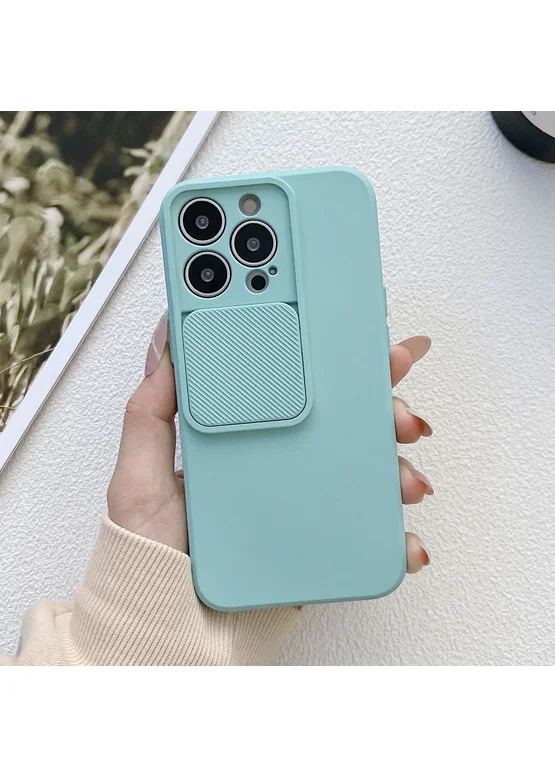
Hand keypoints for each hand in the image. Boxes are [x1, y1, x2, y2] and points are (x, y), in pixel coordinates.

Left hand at [108, 313, 432, 574]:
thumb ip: (148, 416)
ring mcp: (300, 500)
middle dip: (381, 401)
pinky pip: (365, 530)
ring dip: (396, 464)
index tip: (359, 326)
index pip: (290, 379)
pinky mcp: (315, 541)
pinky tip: (406, 537)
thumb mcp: (135, 479)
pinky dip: (397, 534)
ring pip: (364, 468)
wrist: (168, 627)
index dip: (328, 351)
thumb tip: (168, 346)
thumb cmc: (150, 555)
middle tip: (398, 398)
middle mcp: (277, 461)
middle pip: (341, 417)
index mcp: (241, 436)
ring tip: (405, 474)